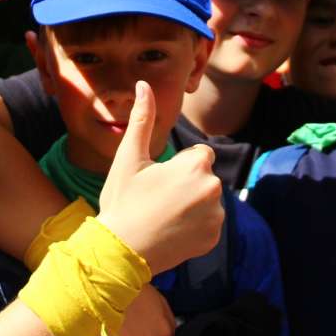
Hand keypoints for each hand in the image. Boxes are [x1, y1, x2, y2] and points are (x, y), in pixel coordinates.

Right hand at [98, 81, 222, 274]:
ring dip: (192, 205)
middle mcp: (213, 188)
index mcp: (196, 165)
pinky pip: (208, 224)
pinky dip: (194, 227)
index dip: (178, 166)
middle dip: (186, 185)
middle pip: (204, 178)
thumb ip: (143, 119)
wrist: (120, 251)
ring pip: (207, 201)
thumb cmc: (123, 200)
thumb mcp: (129, 158)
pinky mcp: (213, 238)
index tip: (158, 180)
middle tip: (157, 199)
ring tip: (163, 216)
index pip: (199, 155)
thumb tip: (144, 84)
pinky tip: (171, 231)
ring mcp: (215, 216)